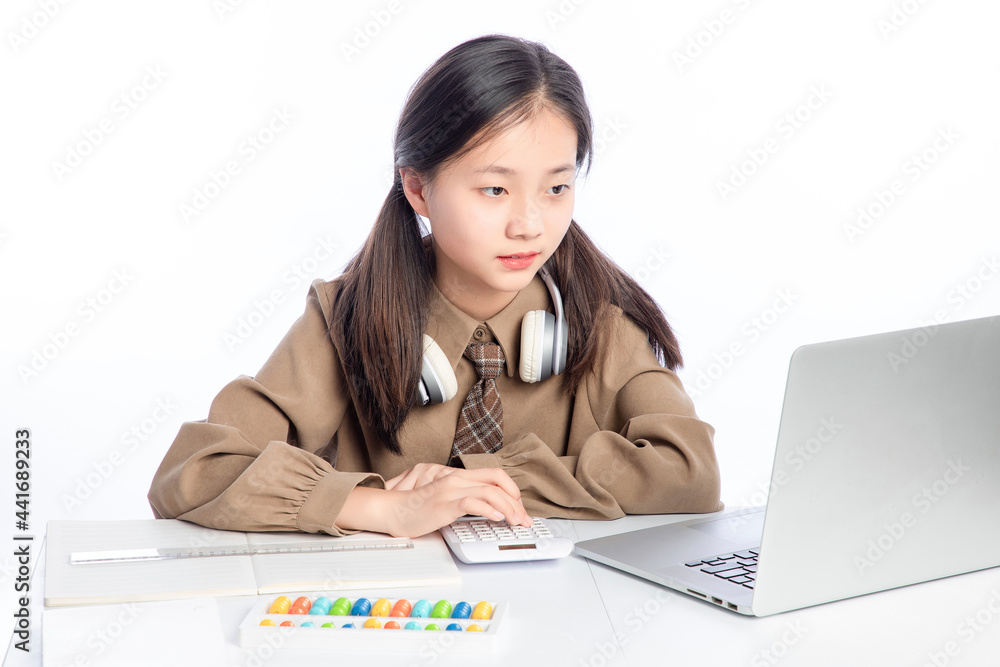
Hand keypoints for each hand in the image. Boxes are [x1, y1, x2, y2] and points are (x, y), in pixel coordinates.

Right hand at [338, 468, 532, 537]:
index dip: (512, 490)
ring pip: (491, 490)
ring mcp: (451, 489)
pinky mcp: (445, 502)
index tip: (519, 508)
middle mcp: (457, 478)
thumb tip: (488, 509)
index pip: (495, 474)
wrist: (393, 510)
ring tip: (515, 521)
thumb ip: (464, 498)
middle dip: (517, 501)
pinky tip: (497, 519)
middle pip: (498, 480)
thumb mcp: (446, 498)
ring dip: (509, 507)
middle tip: (524, 519)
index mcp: (459, 476)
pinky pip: (474, 502)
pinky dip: (490, 510)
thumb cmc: (417, 507)